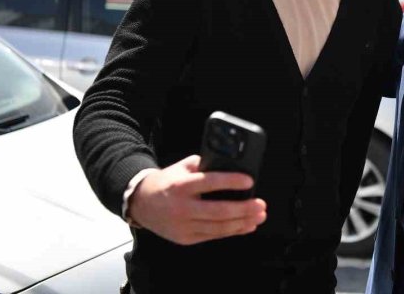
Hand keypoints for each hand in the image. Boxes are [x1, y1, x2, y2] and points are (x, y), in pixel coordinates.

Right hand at [128, 155, 266, 244]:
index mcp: (181, 186)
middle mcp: (181, 207)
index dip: (231, 181)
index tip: (249, 181)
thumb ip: (205, 165)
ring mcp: (183, 225)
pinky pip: (213, 235)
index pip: (209, 182)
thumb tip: (232, 166)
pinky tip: (246, 225)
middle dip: (243, 209)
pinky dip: (232, 231)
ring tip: (259, 216)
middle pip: (218, 211)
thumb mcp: (183, 167)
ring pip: (218, 227)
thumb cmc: (168, 182)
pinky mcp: (186, 238)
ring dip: (242, 222)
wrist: (142, 203)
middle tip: (261, 204)